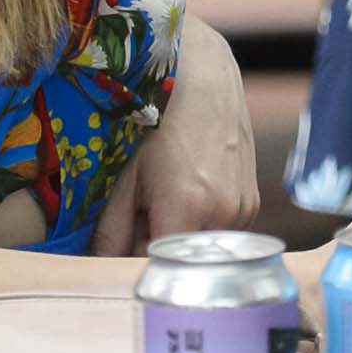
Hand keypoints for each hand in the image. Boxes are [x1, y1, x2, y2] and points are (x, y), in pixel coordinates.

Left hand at [94, 21, 257, 255]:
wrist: (204, 83)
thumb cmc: (159, 126)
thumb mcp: (128, 178)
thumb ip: (112, 231)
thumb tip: (99, 269)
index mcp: (188, 207)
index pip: (155, 263)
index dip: (134, 255)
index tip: (125, 236)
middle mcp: (223, 214)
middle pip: (180, 257)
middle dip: (157, 244)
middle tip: (146, 210)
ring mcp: (243, 210)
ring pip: (200, 247)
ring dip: (181, 235)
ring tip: (171, 195)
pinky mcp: (252, 205)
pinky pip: (220, 233)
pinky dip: (201, 225)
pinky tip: (193, 192)